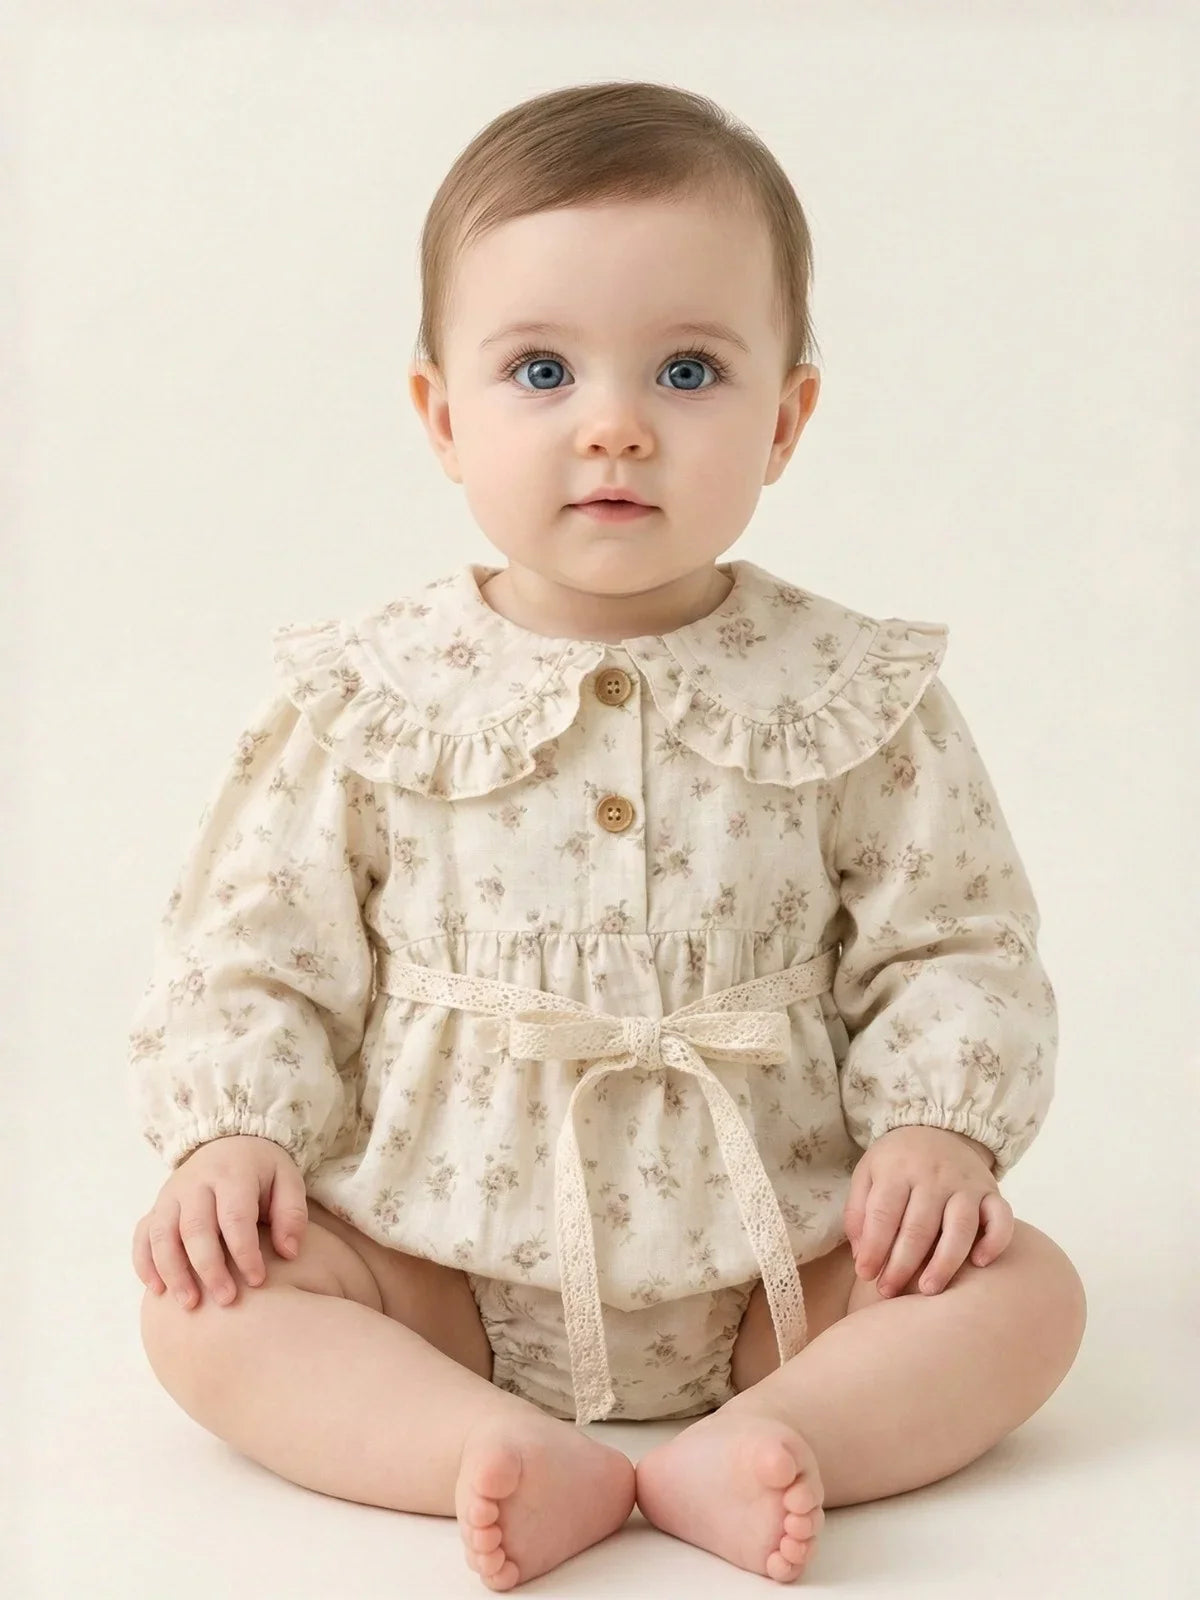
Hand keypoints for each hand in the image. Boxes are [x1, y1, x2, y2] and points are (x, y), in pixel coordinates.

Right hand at [132, 1134, 308, 1309]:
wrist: (229, 1142)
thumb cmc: (263, 1172)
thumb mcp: (288, 1181)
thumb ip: (292, 1214)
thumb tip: (289, 1253)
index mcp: (232, 1174)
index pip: (235, 1217)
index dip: (245, 1252)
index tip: (258, 1281)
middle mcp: (196, 1183)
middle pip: (194, 1228)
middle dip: (209, 1268)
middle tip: (226, 1300)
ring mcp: (171, 1194)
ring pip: (162, 1234)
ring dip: (173, 1272)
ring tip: (190, 1304)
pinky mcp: (156, 1206)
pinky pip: (142, 1235)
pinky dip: (145, 1263)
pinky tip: (158, 1291)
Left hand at [843, 1126, 1012, 1297]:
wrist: (939, 1128)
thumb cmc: (898, 1162)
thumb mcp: (868, 1174)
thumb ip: (859, 1212)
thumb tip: (862, 1256)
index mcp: (898, 1170)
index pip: (884, 1213)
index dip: (874, 1248)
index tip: (866, 1274)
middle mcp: (934, 1176)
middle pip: (919, 1227)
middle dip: (903, 1265)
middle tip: (890, 1291)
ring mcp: (966, 1184)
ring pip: (960, 1228)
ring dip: (944, 1263)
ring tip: (928, 1290)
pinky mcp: (992, 1192)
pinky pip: (1001, 1218)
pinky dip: (995, 1242)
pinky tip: (980, 1264)